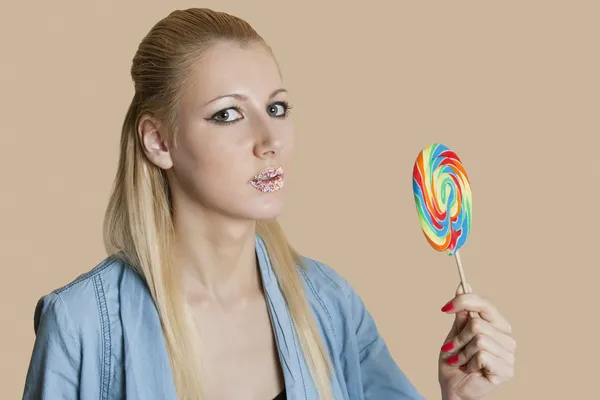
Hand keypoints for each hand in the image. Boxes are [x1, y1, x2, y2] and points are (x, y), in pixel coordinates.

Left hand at [437, 283, 515, 399]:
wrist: (453, 387)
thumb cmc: (455, 361)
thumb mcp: (455, 333)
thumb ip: (461, 313)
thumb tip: (462, 286)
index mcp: (496, 325)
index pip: (485, 304)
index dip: (464, 301)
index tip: (444, 308)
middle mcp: (506, 336)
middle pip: (478, 322)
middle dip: (459, 337)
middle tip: (452, 348)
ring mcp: (509, 353)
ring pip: (478, 338)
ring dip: (462, 351)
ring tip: (460, 360)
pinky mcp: (506, 369)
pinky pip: (482, 355)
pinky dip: (468, 362)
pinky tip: (469, 369)